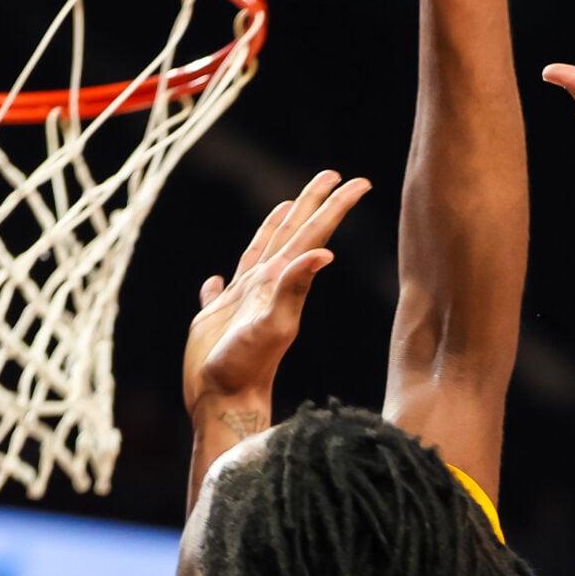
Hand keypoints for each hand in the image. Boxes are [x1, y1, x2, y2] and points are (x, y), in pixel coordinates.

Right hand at [184, 170, 371, 426]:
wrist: (223, 402)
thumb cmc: (246, 368)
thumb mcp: (273, 326)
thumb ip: (295, 289)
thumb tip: (326, 252)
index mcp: (279, 281)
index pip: (312, 234)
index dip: (333, 207)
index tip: (358, 181)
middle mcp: (265, 286)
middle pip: (292, 234)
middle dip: (311, 203)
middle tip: (331, 173)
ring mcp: (242, 303)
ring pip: (260, 254)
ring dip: (274, 229)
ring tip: (284, 206)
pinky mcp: (215, 320)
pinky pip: (220, 292)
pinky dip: (219, 282)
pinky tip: (216, 278)